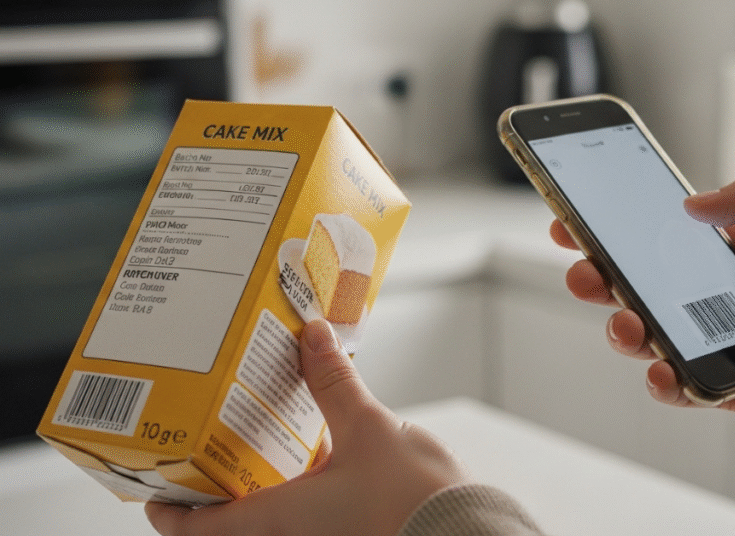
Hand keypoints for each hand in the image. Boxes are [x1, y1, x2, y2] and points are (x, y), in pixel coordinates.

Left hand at [145, 318, 470, 535]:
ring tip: (253, 429)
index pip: (196, 529)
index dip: (166, 507)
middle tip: (204, 438)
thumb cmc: (413, 500)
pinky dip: (295, 478)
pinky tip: (312, 443)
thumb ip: (334, 382)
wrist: (466, 533)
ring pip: (267, 513)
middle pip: (228, 520)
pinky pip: (304, 506)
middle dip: (211, 482)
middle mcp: (290, 535)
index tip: (153, 482)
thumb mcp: (368, 428)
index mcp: (277, 520)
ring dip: (255, 478)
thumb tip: (312, 336)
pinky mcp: (346, 528)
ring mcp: (318, 534)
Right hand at [552, 174, 734, 432]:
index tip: (572, 220)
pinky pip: (678, 387)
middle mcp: (711, 298)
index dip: (611, 231)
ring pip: (645, 337)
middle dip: (597, 278)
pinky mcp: (723, 386)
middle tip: (581, 271)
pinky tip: (662, 369)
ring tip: (627, 324)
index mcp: (727, 254)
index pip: (655, 239)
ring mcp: (713, 343)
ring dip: (621, 329)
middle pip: (635, 287)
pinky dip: (660, 382)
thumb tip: (690, 205)